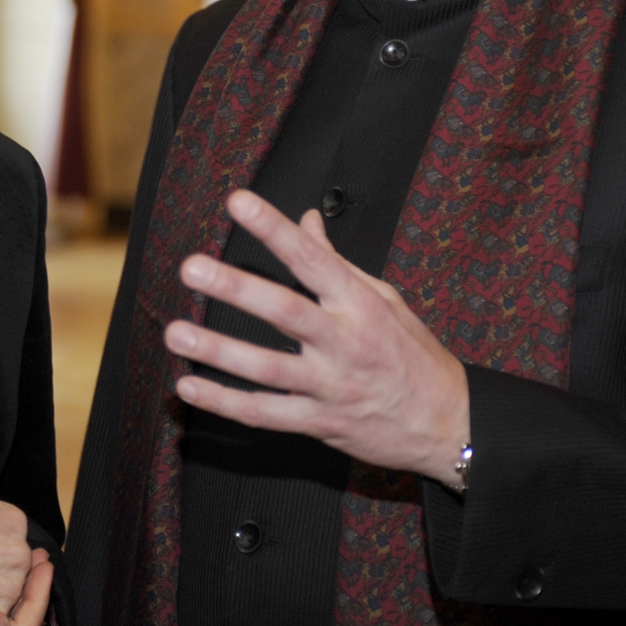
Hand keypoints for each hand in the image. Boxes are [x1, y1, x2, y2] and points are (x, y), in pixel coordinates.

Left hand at [164, 189, 471, 487]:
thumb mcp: (384, 298)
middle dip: (236, 288)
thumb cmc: (413, 354)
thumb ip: (336, 261)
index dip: (273, 229)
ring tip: (176, 333)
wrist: (449, 422)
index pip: (311, 258)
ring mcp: (331, 385)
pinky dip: (225, 403)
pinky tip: (190, 388)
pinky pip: (266, 414)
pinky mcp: (321, 422)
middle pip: (284, 311)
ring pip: (268, 369)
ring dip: (219, 352)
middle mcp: (344, 341)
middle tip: (192, 268)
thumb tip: (305, 219)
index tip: (238, 203)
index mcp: (359, 303)